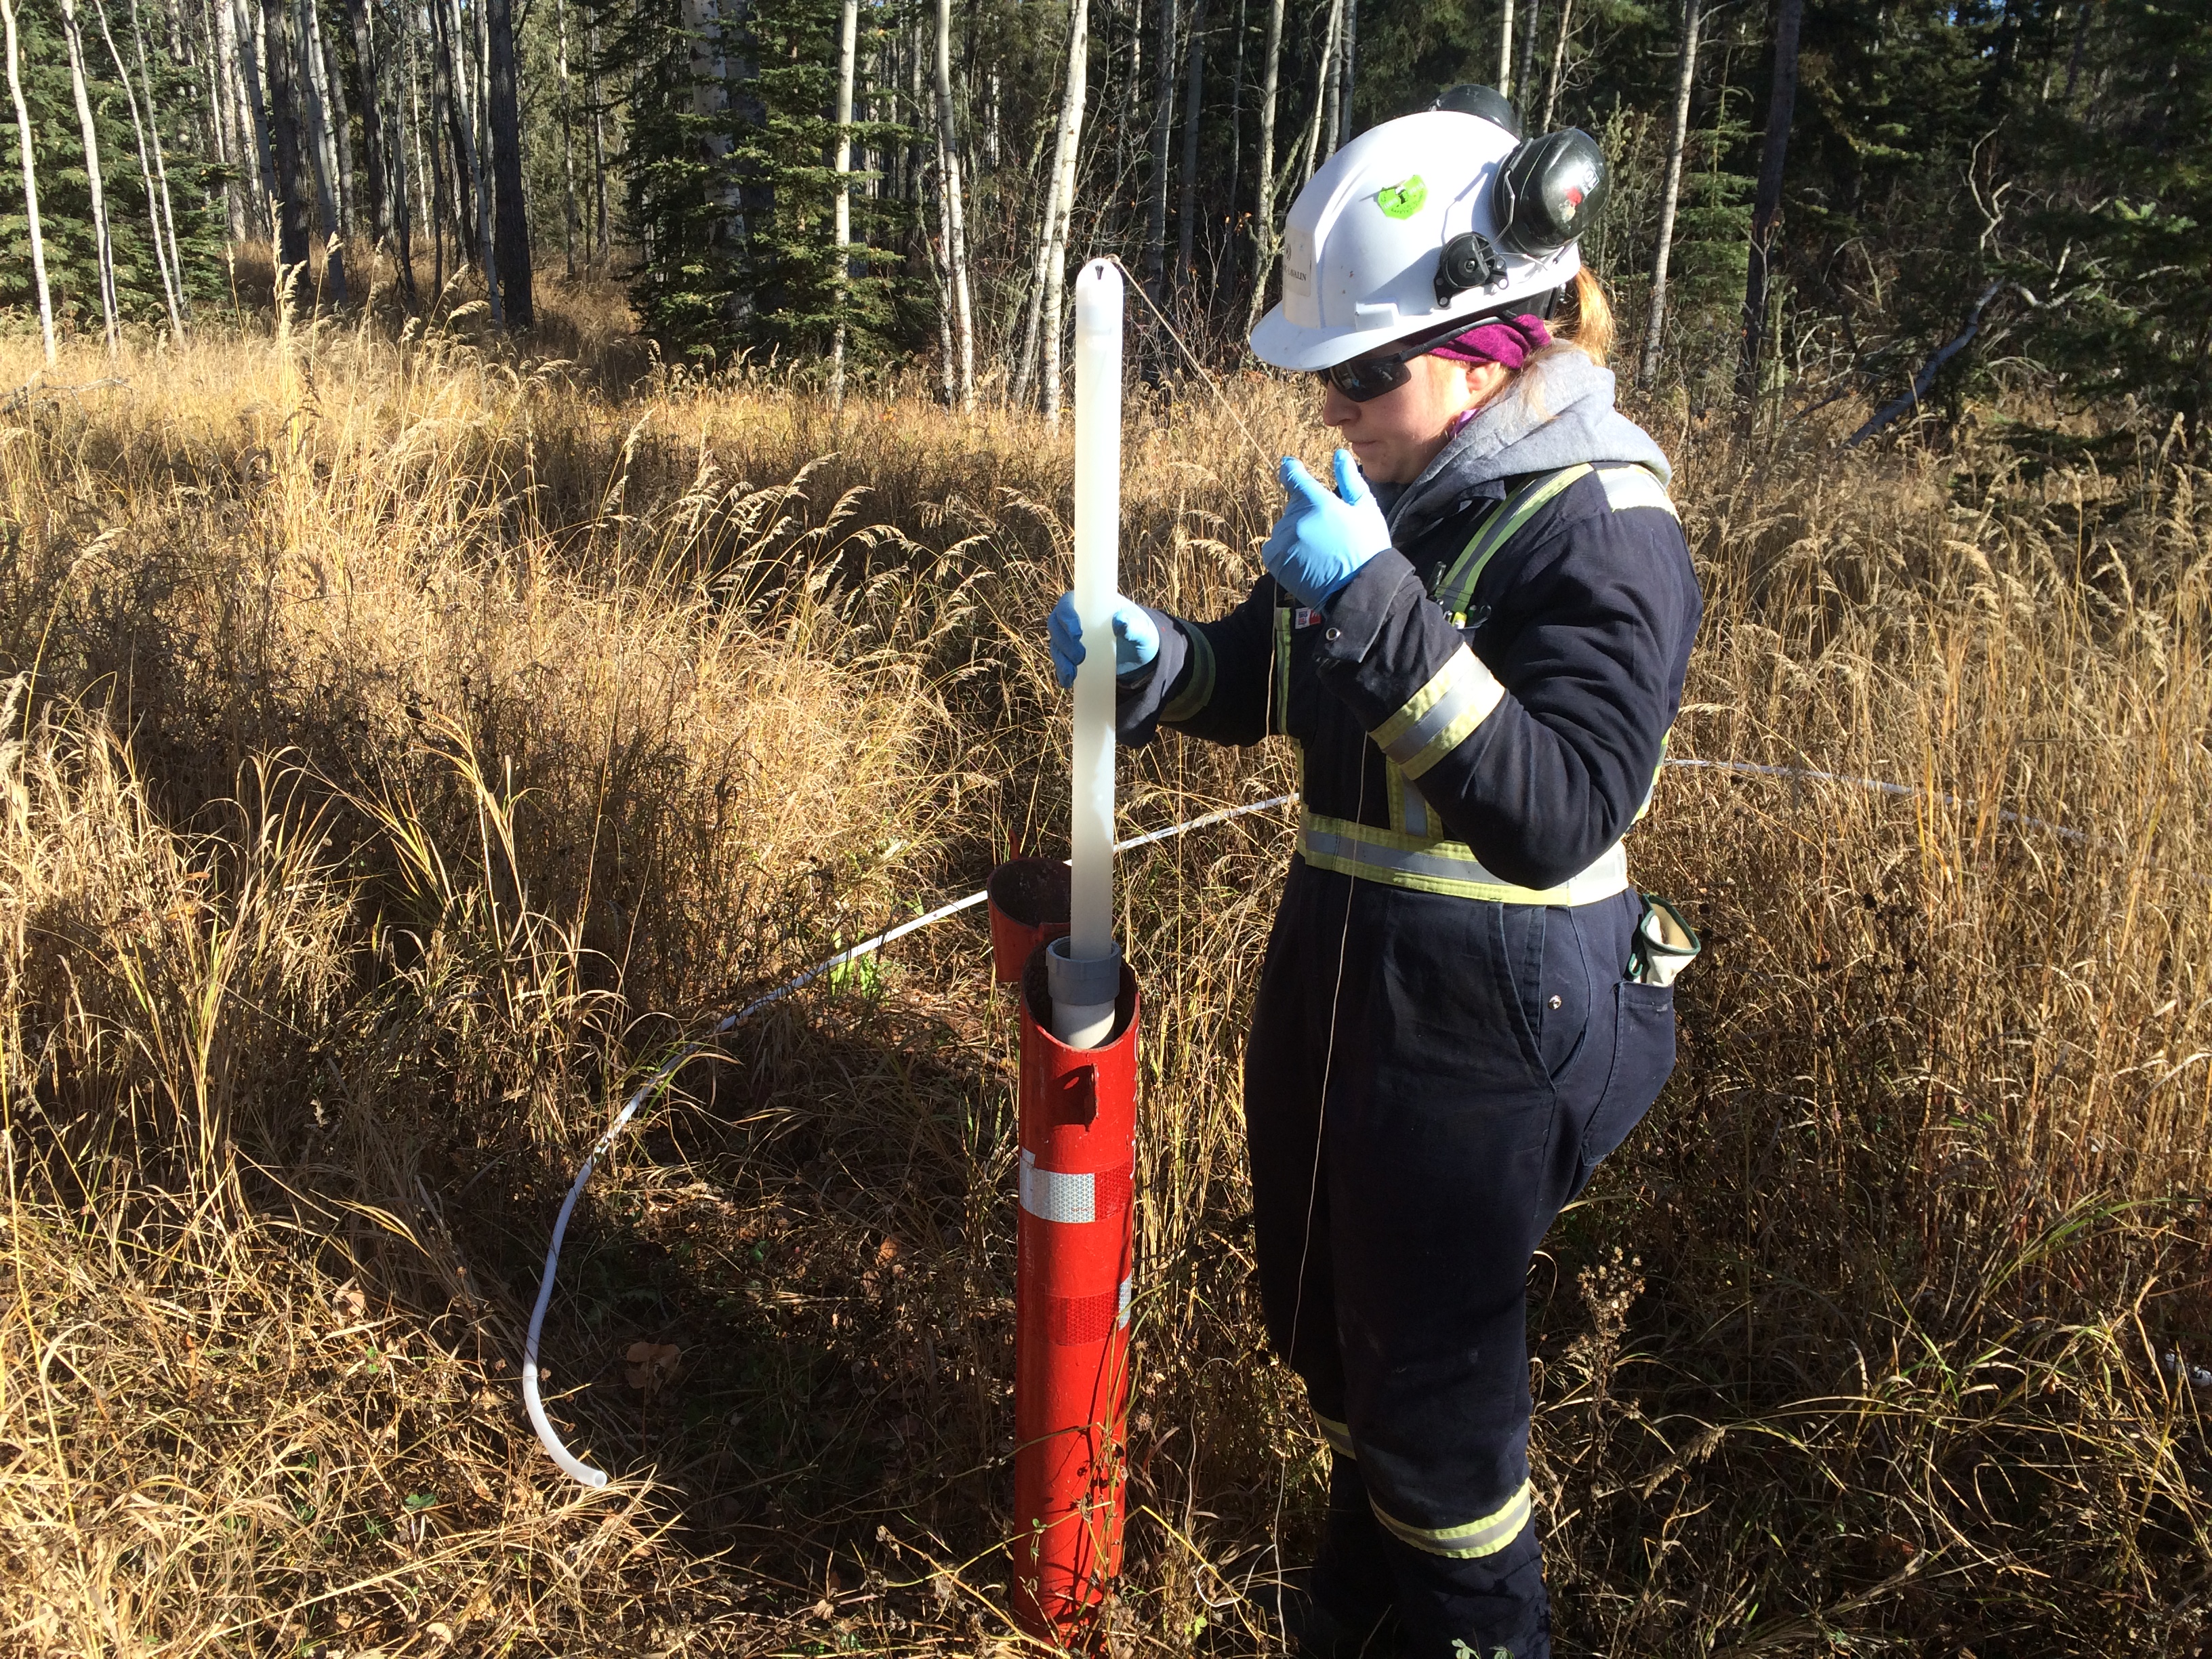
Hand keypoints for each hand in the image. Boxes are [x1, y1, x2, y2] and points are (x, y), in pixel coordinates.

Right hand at [1049, 591, 1159, 689]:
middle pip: (1056, 624)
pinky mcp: (1073, 655)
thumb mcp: (1143, 631)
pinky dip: (1062, 671)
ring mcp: (1073, 638)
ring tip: (1072, 673)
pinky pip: (1061, 661)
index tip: (1077, 632)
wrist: (1141, 657)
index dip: (1066, 614)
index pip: (1069, 602)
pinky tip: (1068, 681)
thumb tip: (1119, 620)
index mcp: (1092, 604)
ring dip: (1061, 659)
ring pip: (1057, 644)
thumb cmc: (1142, 635)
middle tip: (1080, 656)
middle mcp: (1078, 619)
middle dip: (1063, 641)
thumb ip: (1134, 626)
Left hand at [1260, 450, 1392, 609]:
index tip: (1289, 466)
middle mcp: (1297, 519)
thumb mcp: (1366, 509)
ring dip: (1298, 534)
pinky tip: (1306, 560)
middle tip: (1330, 533)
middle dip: (1308, 514)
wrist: (1360, 590)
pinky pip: (1274, 548)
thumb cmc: (1368, 548)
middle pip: (1294, 508)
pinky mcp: (1276, 561)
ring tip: (1321, 551)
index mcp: (1318, 502)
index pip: (1294, 477)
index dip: (1291, 470)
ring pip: (1285, 528)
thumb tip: (1339, 455)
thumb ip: (1350, 480)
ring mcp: (1284, 541)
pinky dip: (1286, 551)